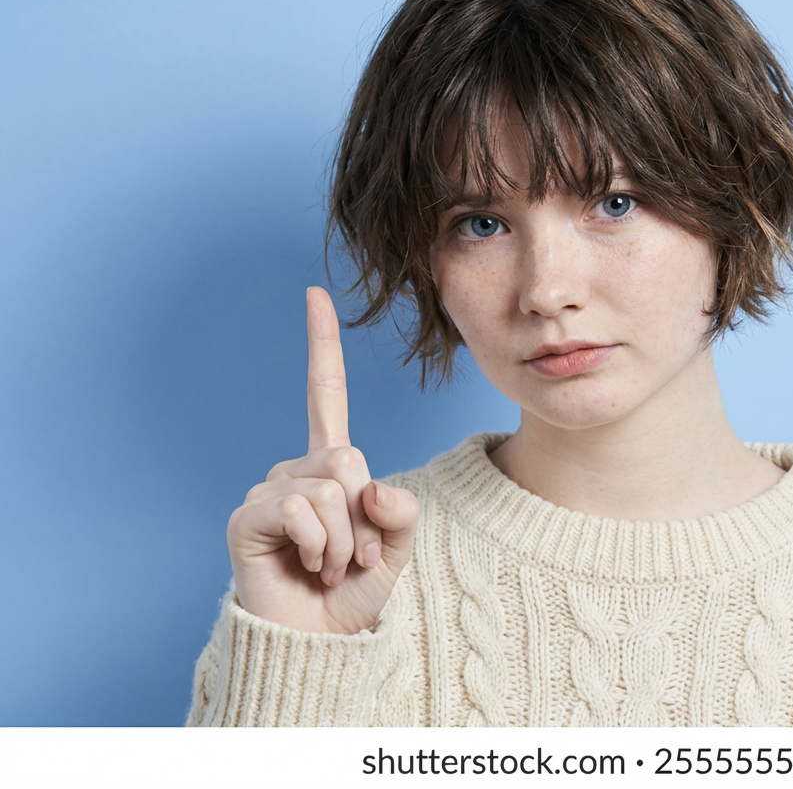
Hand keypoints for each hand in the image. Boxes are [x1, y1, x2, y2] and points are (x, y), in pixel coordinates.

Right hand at [227, 287, 419, 632]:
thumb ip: (401, 512)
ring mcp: (269, 489)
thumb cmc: (355, 591)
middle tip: (353, 556)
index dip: (321, 345)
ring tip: (330, 566)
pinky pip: (304, 511)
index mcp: (332, 466)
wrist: (320, 639)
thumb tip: (371, 488)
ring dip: (347, 541)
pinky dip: (322, 547)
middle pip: (350, 458)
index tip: (314, 293)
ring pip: (332, 487)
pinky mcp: (249, 516)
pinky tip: (309, 566)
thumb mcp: (397, 546)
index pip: (325, 395)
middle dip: (366, 518)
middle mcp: (296, 469)